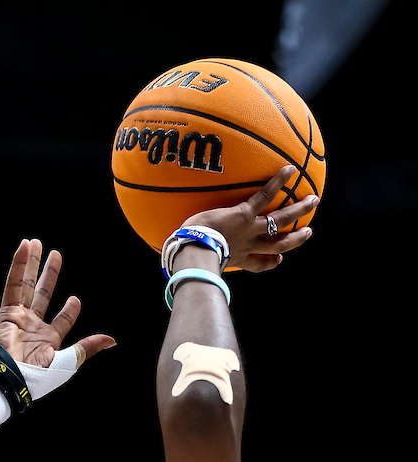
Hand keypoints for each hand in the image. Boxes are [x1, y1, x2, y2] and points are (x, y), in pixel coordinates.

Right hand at [0, 238, 115, 366]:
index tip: (75, 300)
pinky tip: (24, 248)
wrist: (12, 378)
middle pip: (43, 294)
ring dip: (32, 263)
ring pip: (27, 285)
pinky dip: (18, 265)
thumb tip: (111, 340)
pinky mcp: (7, 311)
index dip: (70, 310)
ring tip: (36, 243)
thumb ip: (87, 348)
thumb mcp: (69, 362)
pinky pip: (13, 284)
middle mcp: (34, 326)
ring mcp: (20, 317)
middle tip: (55, 255)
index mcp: (49, 340)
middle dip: (49, 275)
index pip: (62, 320)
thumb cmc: (38, 377)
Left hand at [186, 166, 318, 272]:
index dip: (270, 262)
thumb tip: (175, 258)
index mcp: (237, 259)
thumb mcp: (195, 259)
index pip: (257, 264)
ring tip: (313, 200)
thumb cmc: (189, 257)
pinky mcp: (244, 214)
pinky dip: (278, 183)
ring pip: (281, 221)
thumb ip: (194, 257)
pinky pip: (265, 197)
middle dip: (295, 239)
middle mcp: (247, 246)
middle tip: (309, 232)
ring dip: (298, 210)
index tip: (278, 260)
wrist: (195, 253)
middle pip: (278, 244)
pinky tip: (290, 169)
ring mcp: (249, 230)